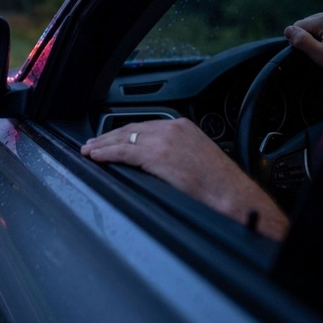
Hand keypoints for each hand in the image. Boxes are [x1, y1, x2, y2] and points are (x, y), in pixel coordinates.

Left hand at [81, 118, 288, 239]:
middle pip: (130, 130)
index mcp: (182, 126)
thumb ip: (173, 153)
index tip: (110, 139)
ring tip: (89, 151)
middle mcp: (171, 128)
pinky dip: (107, 153)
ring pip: (123, 138)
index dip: (122, 133)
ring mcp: (164, 140)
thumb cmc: (219, 185)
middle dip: (108, 137)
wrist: (232, 195)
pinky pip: (124, 151)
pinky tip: (97, 156)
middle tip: (92, 144)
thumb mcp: (195, 158)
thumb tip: (152, 162)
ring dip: (103, 145)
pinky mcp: (157, 154)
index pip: (143, 127)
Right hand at [284, 13, 322, 65]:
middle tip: (318, 50)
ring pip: (312, 24)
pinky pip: (319, 25)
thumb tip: (287, 30)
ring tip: (322, 46)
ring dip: (314, 35)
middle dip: (306, 37)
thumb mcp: (320, 54)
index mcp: (322, 19)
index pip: (296, 26)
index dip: (298, 41)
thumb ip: (303, 41)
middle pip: (304, 24)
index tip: (310, 51)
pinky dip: (320, 33)